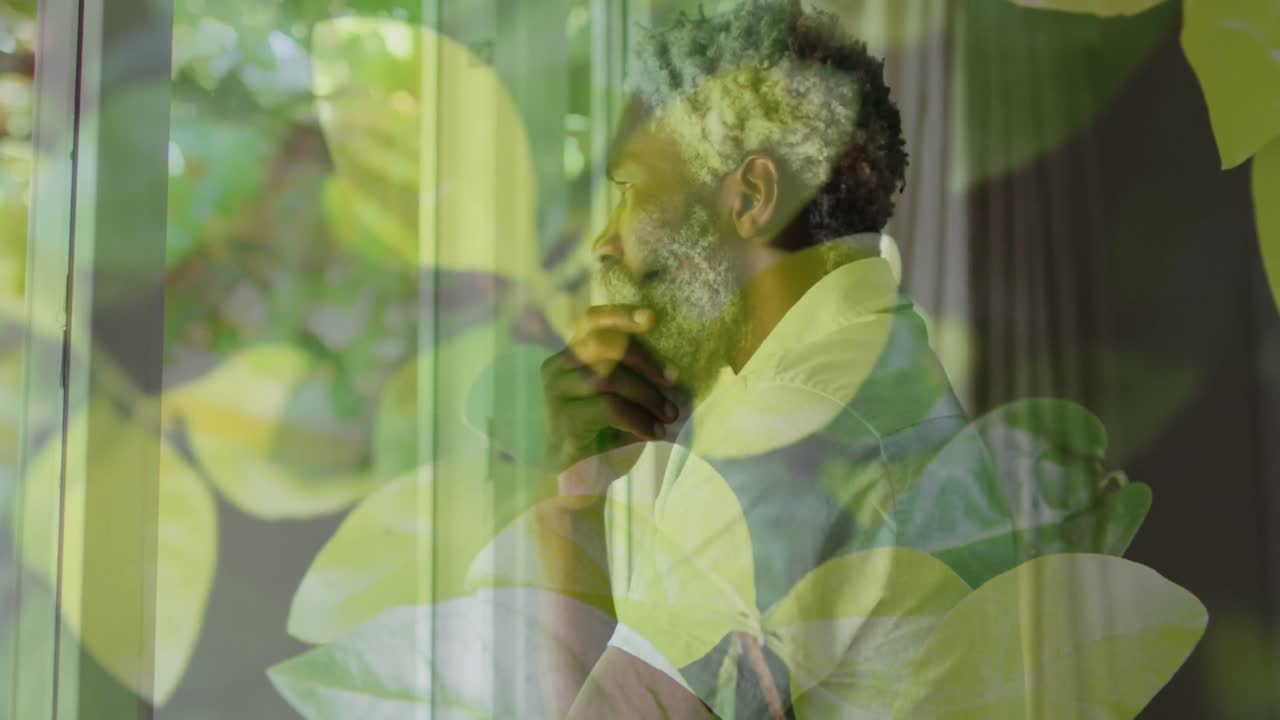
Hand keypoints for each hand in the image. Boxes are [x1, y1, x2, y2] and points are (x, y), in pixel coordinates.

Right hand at [541, 305, 679, 474]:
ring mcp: (555, 395)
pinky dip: (638, 419)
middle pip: (603, 345)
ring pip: (608, 378)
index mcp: (569, 356)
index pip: (591, 321)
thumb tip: (671, 362)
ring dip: (647, 395)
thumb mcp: (619, 396)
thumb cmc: (605, 434)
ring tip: (668, 414)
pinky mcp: (563, 421)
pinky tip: (654, 432)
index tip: (652, 318)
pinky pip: (609, 408)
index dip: (621, 314)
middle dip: (645, 359)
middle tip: (674, 380)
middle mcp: (556, 369)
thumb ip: (631, 372)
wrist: (579, 480)